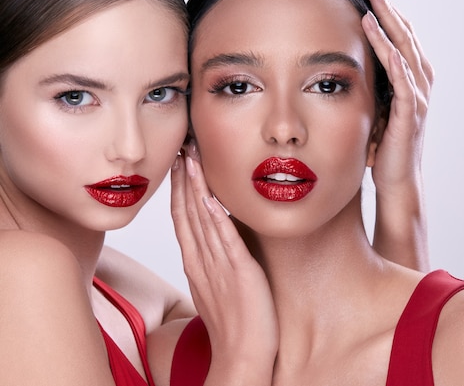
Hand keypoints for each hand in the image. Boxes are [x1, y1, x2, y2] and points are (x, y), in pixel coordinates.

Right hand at [170, 142, 277, 378]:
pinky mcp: (239, 271)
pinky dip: (215, 215)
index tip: (179, 165)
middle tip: (180, 149)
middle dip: (182, 180)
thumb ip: (213, 262)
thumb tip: (215, 242)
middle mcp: (202, 261)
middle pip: (186, 213)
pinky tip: (209, 195)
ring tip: (190, 159)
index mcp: (196, 264)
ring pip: (201, 219)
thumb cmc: (234, 324)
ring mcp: (218, 265)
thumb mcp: (217, 287)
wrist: (242, 355)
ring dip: (195, 187)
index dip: (180, 190)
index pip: (183, 219)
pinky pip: (224, 238)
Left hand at [361, 0, 433, 269]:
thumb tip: (343, 76)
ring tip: (376, 4)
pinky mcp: (408, 117)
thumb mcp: (374, 113)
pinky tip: (384, 43)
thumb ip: (368, 92)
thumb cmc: (383, 150)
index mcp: (407, 84)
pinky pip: (403, 84)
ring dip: (392, 28)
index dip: (388, 18)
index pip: (399, 42)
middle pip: (406, 40)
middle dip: (390, 12)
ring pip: (407, 55)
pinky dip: (395, 62)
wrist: (397, 182)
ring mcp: (415, 101)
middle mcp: (416, 87)